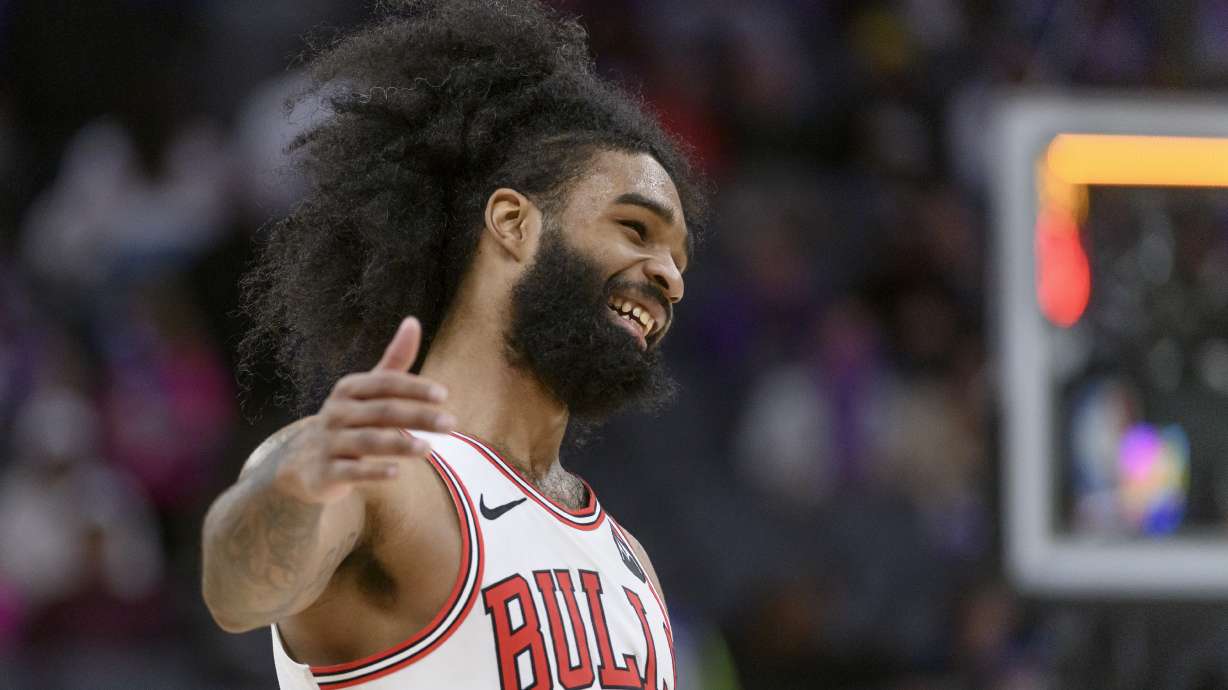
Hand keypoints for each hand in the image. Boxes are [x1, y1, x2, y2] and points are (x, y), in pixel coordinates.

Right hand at [273, 317, 454, 503]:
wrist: (301, 462)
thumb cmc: (348, 419)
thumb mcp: (366, 390)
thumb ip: (393, 361)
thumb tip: (413, 321)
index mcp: (349, 389)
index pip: (385, 383)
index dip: (414, 387)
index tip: (444, 395)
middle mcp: (337, 412)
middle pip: (382, 412)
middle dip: (418, 416)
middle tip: (451, 423)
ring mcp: (329, 443)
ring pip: (368, 442)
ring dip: (400, 444)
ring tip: (430, 449)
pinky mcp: (325, 472)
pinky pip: (350, 472)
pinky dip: (373, 471)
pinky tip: (397, 472)